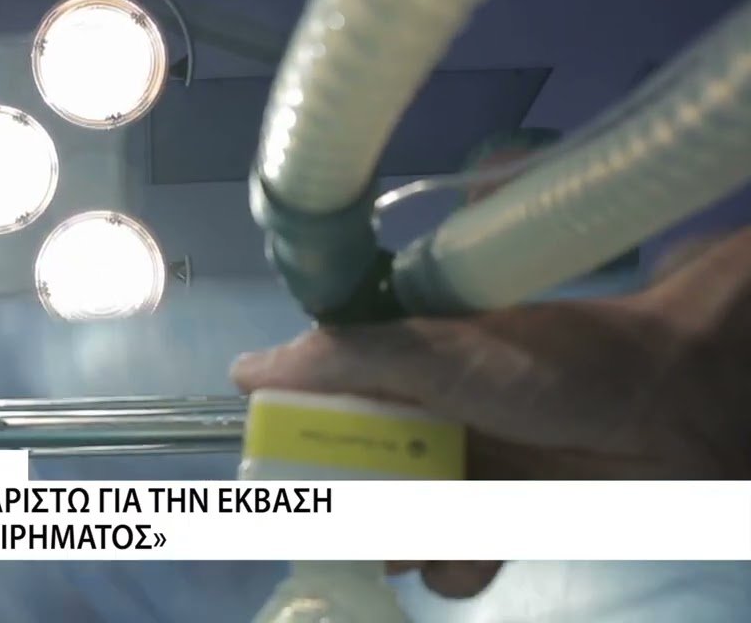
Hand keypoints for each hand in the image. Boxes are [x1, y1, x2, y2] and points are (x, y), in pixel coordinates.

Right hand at [230, 284, 750, 595]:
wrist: (672, 404)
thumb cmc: (545, 365)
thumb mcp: (438, 348)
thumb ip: (342, 359)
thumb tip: (241, 372)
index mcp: (390, 366)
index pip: (310, 405)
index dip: (288, 443)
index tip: (273, 477)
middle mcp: (412, 418)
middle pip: (344, 479)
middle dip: (341, 513)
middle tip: (341, 529)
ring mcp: (454, 470)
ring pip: (392, 529)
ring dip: (401, 546)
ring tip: (428, 537)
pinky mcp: (496, 518)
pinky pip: (449, 560)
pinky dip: (457, 565)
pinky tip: (477, 551)